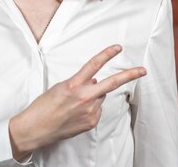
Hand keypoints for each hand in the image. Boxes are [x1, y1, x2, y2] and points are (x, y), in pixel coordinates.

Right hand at [9, 44, 145, 157]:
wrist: (34, 129)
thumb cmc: (43, 107)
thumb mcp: (60, 87)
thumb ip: (79, 82)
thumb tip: (94, 81)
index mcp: (73, 85)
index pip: (94, 65)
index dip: (107, 54)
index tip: (118, 48)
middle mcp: (84, 97)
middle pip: (112, 83)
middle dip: (129, 75)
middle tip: (142, 70)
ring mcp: (89, 111)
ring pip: (100, 97)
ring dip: (94, 96)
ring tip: (76, 104)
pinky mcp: (90, 122)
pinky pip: (97, 110)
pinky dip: (91, 108)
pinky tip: (77, 113)